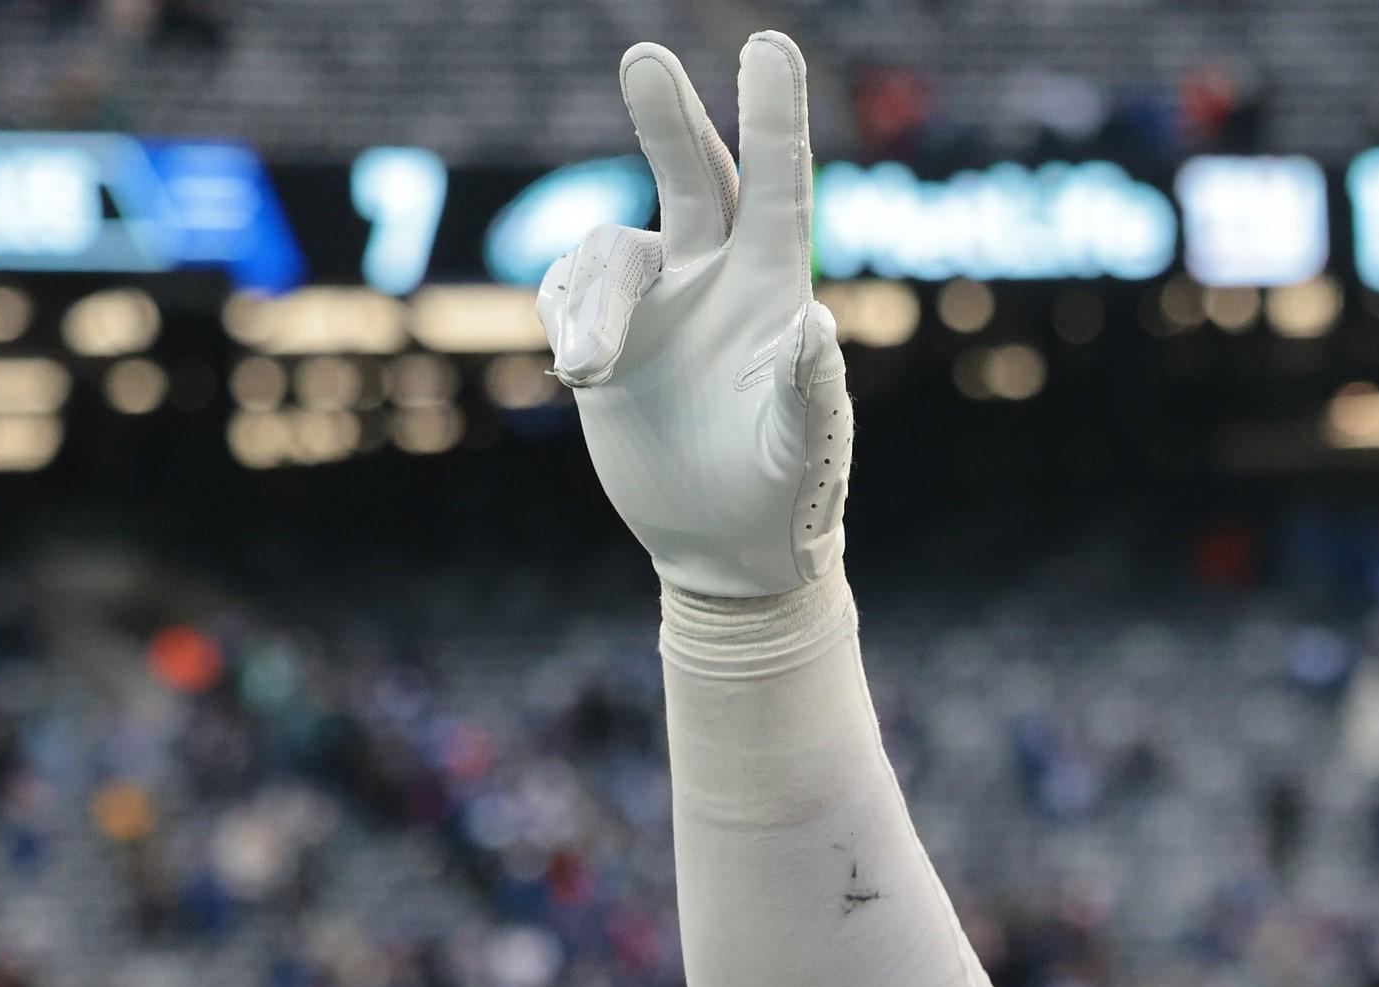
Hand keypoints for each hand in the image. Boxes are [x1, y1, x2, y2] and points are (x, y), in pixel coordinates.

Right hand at [539, 33, 850, 599]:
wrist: (725, 545)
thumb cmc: (788, 495)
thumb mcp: (806, 452)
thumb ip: (812, 395)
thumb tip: (813, 328)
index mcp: (775, 292)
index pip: (777, 188)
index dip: (774, 118)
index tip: (768, 46)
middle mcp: (716, 279)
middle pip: (691, 176)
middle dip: (669, 118)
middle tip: (646, 60)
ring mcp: (658, 304)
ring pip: (608, 248)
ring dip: (594, 298)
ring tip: (591, 367)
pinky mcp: (605, 336)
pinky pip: (565, 290)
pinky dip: (566, 318)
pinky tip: (584, 375)